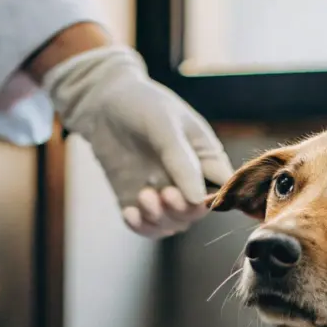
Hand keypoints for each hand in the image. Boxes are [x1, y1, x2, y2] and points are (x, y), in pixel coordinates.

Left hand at [41, 45, 231, 237]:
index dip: (217, 200)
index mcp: (206, 159)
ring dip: (160, 218)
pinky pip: (145, 225)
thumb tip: (198, 199)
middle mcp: (188, 181)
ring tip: (143, 196)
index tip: (199, 199)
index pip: (224, 189)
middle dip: (183, 210)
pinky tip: (129, 212)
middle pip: (196, 212)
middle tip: (166, 194)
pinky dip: (140, 226)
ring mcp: (163, 192)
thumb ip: (182, 162)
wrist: (102, 101)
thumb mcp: (164, 125)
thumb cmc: (142, 104)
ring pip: (172, 223)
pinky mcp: (137, 201)